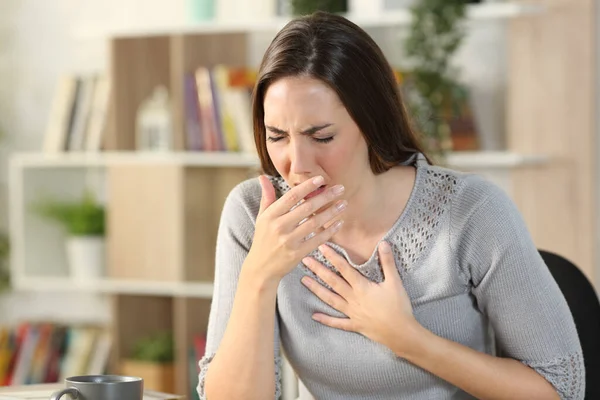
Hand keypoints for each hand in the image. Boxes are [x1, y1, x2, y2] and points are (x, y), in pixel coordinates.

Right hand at [245, 175, 346, 281]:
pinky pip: (317, 239)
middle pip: (306, 207)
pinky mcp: (297, 253)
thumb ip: (266, 197)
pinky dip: (329, 231)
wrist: (261, 268)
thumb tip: (262, 177)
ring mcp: (289, 241)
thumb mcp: (261, 218)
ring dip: (331, 212)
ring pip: (314, 223)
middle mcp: (279, 226)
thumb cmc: (263, 239)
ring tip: (343, 204)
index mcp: (270, 215)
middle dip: (325, 196)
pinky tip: (339, 223)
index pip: (291, 196)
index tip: (321, 179)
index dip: (307, 186)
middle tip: (340, 188)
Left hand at [301, 241, 419, 353]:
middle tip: (305, 260)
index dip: (332, 257)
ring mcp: (352, 313)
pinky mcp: (355, 325)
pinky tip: (314, 316)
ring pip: (331, 299)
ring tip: (304, 281)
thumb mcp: (395, 282)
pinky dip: (326, 320)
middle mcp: (353, 299)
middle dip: (318, 270)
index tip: (321, 247)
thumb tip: (383, 243)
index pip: (344, 268)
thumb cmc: (399, 307)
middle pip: (332, 282)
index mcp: (362, 287)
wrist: (401, 333)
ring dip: (317, 290)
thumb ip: (387, 262)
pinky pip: (338, 323)